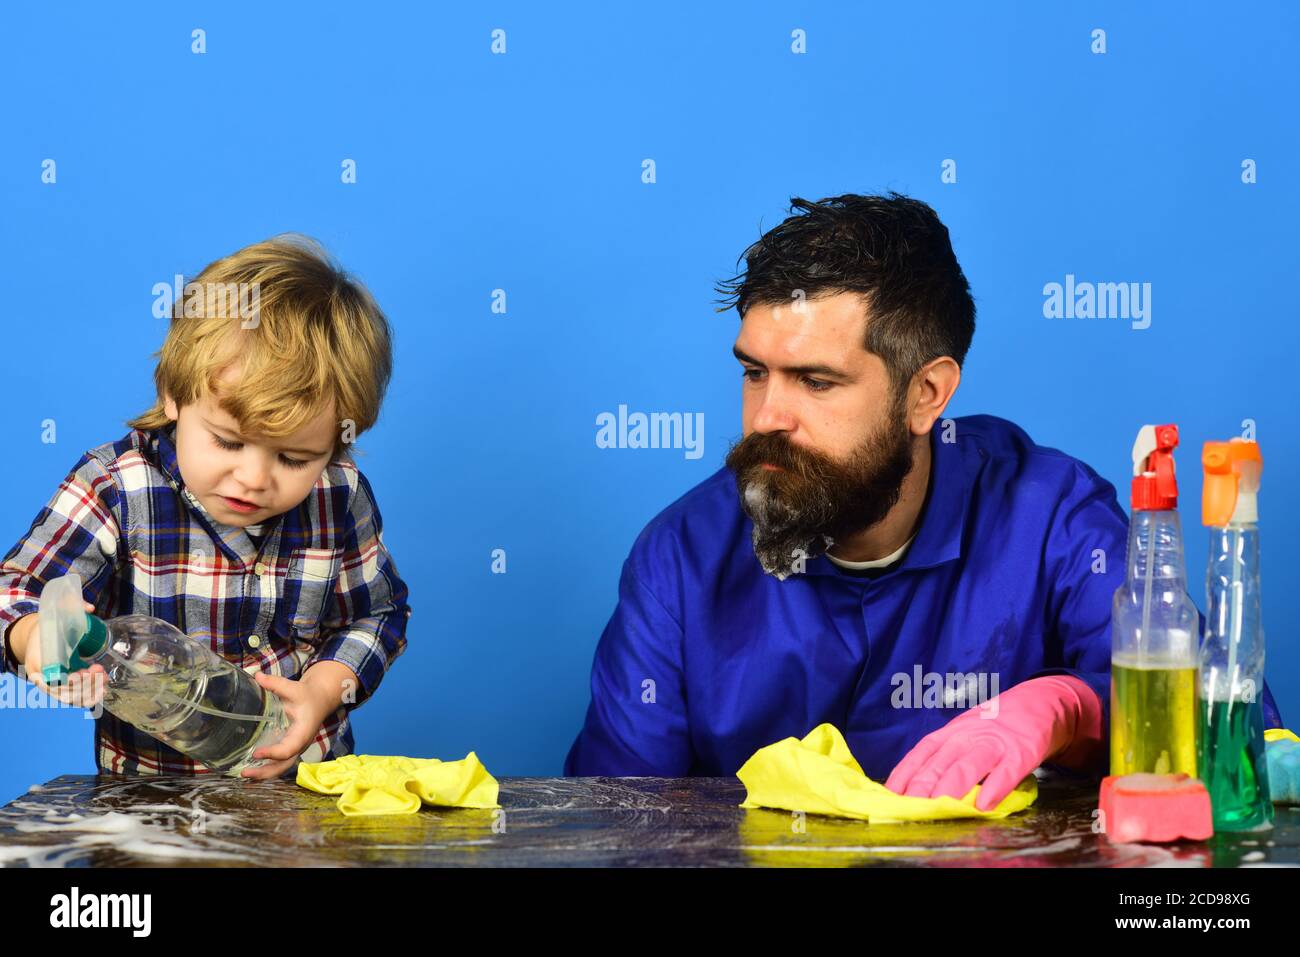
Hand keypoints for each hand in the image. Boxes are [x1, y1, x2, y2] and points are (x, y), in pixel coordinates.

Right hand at [16, 603, 107, 709]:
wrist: (41, 636)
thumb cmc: (48, 626)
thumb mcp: (54, 613)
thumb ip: (69, 606)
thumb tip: (90, 608)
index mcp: (36, 662)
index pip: (46, 679)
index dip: (62, 681)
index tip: (79, 673)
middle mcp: (42, 678)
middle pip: (61, 692)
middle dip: (82, 684)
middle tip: (98, 670)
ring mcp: (53, 685)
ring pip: (70, 698)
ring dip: (89, 691)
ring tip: (104, 677)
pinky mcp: (65, 687)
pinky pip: (76, 698)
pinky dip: (90, 696)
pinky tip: (104, 689)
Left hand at [239, 671, 334, 779]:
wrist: (319, 700)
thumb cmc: (307, 695)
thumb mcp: (294, 688)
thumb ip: (275, 683)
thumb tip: (256, 675)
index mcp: (303, 731)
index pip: (289, 748)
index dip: (274, 753)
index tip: (256, 753)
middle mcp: (299, 744)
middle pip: (284, 765)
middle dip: (265, 773)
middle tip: (244, 773)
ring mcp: (294, 749)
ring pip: (281, 768)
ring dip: (263, 775)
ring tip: (243, 776)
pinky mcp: (288, 749)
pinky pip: (278, 764)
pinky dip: (264, 770)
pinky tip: (248, 771)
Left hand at [884, 675, 1102, 810]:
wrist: (1037, 706)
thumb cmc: (994, 727)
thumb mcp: (963, 734)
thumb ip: (944, 758)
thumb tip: (914, 787)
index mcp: (950, 733)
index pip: (922, 752)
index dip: (905, 772)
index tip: (891, 793)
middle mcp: (968, 737)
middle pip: (941, 762)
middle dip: (922, 786)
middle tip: (910, 806)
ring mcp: (994, 745)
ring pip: (968, 766)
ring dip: (951, 787)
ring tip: (939, 807)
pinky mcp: (1020, 754)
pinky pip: (1005, 773)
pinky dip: (994, 789)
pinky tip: (984, 805)